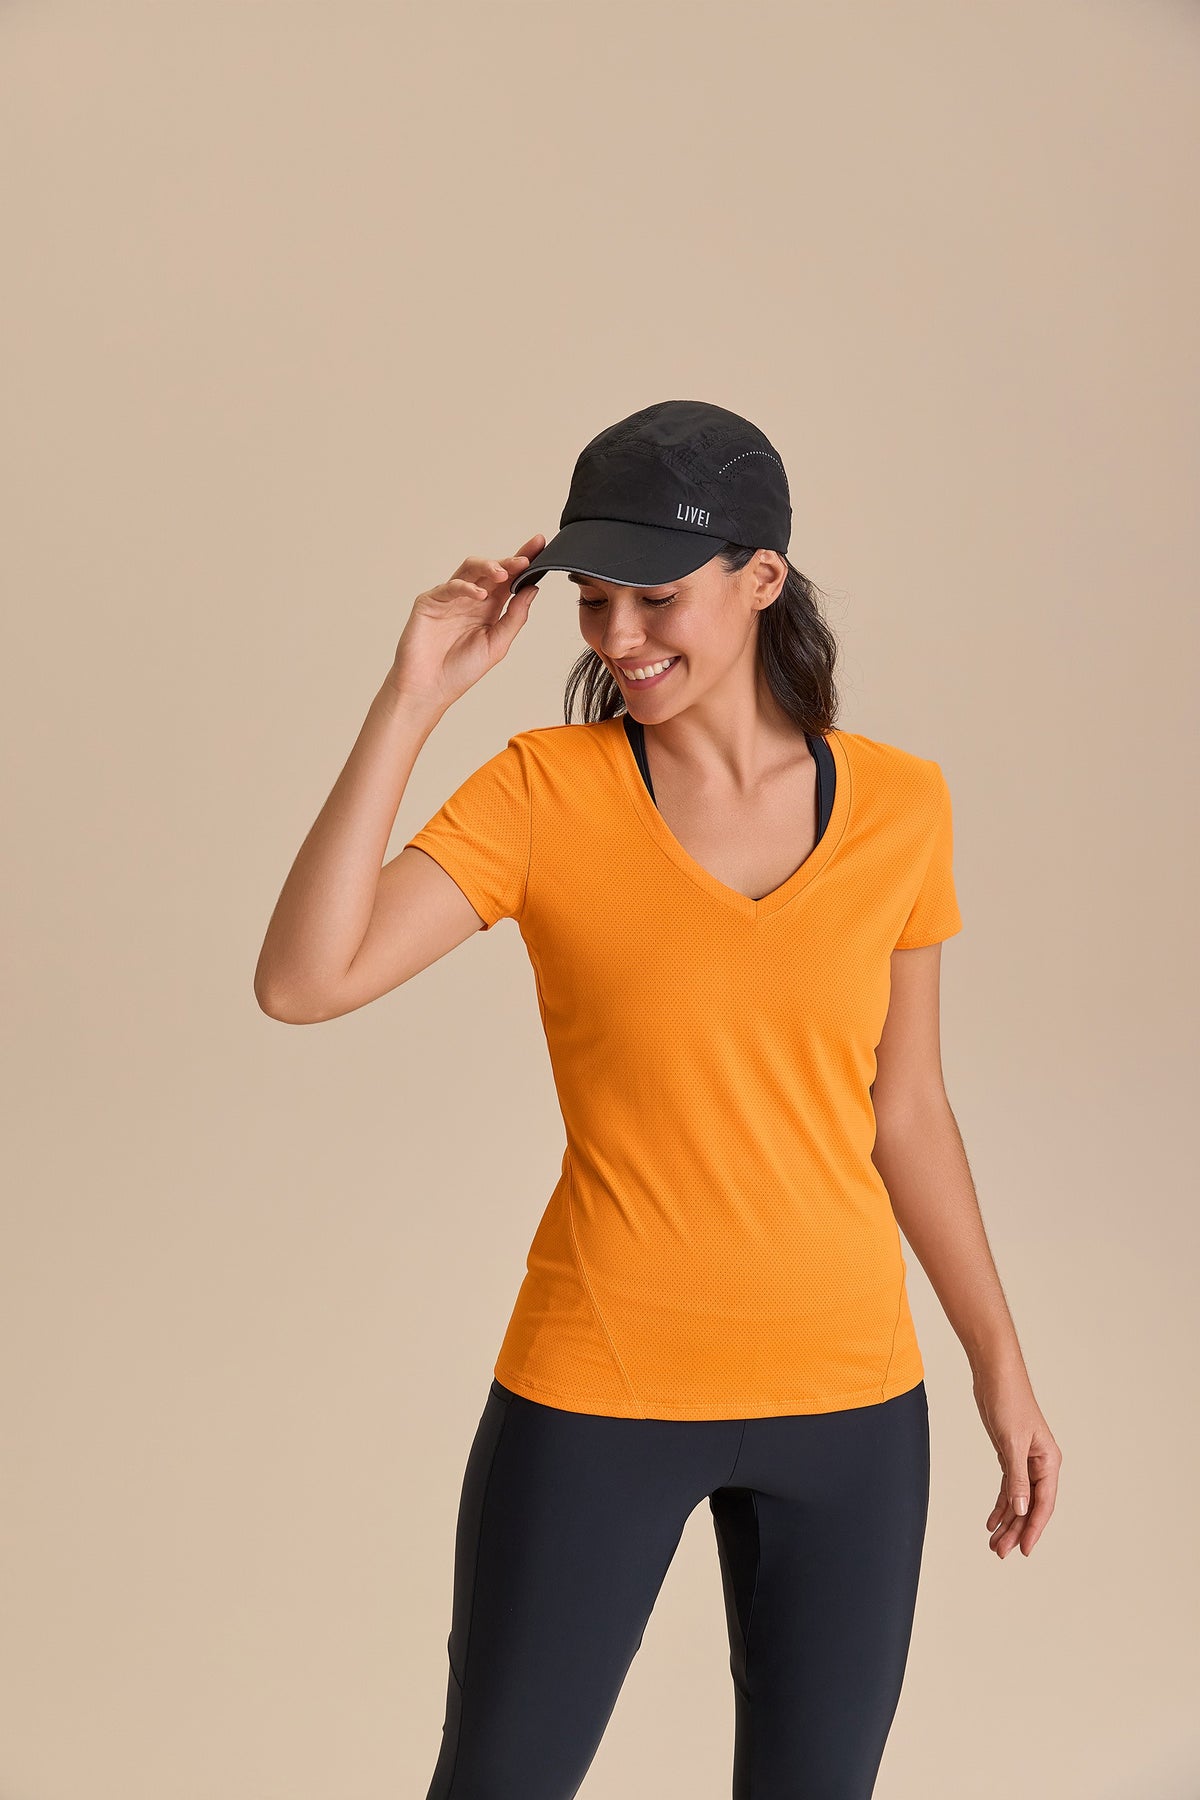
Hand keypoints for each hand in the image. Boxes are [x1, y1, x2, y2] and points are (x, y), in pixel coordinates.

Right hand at [386, 534, 546, 710]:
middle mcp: (471, 598)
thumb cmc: (461, 670)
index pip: (510, 579)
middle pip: (492, 569)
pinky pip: (449, 587)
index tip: (541, 546)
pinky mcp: (430, 601)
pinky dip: (466, 587)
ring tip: (504, 573)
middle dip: (510, 561)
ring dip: (489, 567)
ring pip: (470, 569)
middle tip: (527, 557)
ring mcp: (450, 598)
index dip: (524, 562)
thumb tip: (533, 589)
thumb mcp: (497, 644)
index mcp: (489, 607)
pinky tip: (480, 595)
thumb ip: (515, 617)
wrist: (429, 689)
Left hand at [972, 1364, 1061, 1557]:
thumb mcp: (1011, 1442)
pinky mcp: (1010, 1455)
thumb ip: (1017, 1478)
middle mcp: (1040, 1464)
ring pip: (1017, 1499)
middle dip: (1016, 1530)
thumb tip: (1020, 1510)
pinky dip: (1000, 1504)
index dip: (1033, 1529)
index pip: (1043, 1504)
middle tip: (1000, 1552)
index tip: (1024, 1550)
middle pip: (1030, 1505)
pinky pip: (1008, 1487)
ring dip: (1007, 1521)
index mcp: (1049, 1461)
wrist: (995, 1374)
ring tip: (994, 1544)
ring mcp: (1025, 1460)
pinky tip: (991, 1520)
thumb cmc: (1009, 1401)